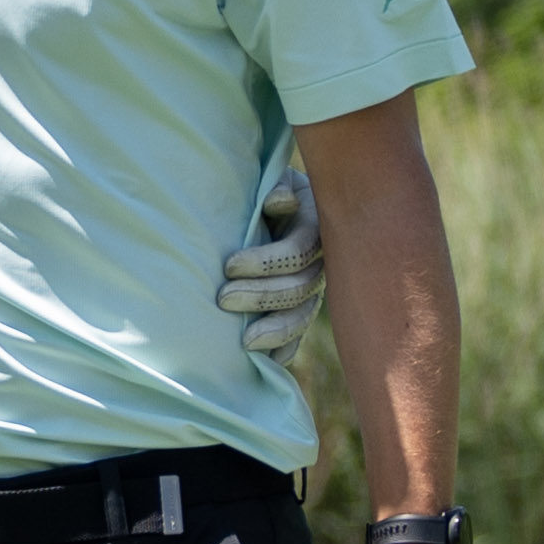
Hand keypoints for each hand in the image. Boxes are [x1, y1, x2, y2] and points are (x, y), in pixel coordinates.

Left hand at [219, 163, 324, 359]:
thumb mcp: (275, 181)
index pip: (298, 250)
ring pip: (304, 314)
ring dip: (274, 328)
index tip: (229, 265)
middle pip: (300, 286)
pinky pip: (301, 333)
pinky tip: (271, 362)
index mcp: (315, 224)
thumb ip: (278, 189)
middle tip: (223, 299)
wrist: (277, 203)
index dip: (266, 261)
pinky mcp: (303, 306)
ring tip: (243, 341)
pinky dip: (287, 348)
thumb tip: (277, 201)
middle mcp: (321, 260)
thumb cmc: (267, 190)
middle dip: (261, 295)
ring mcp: (315, 286)